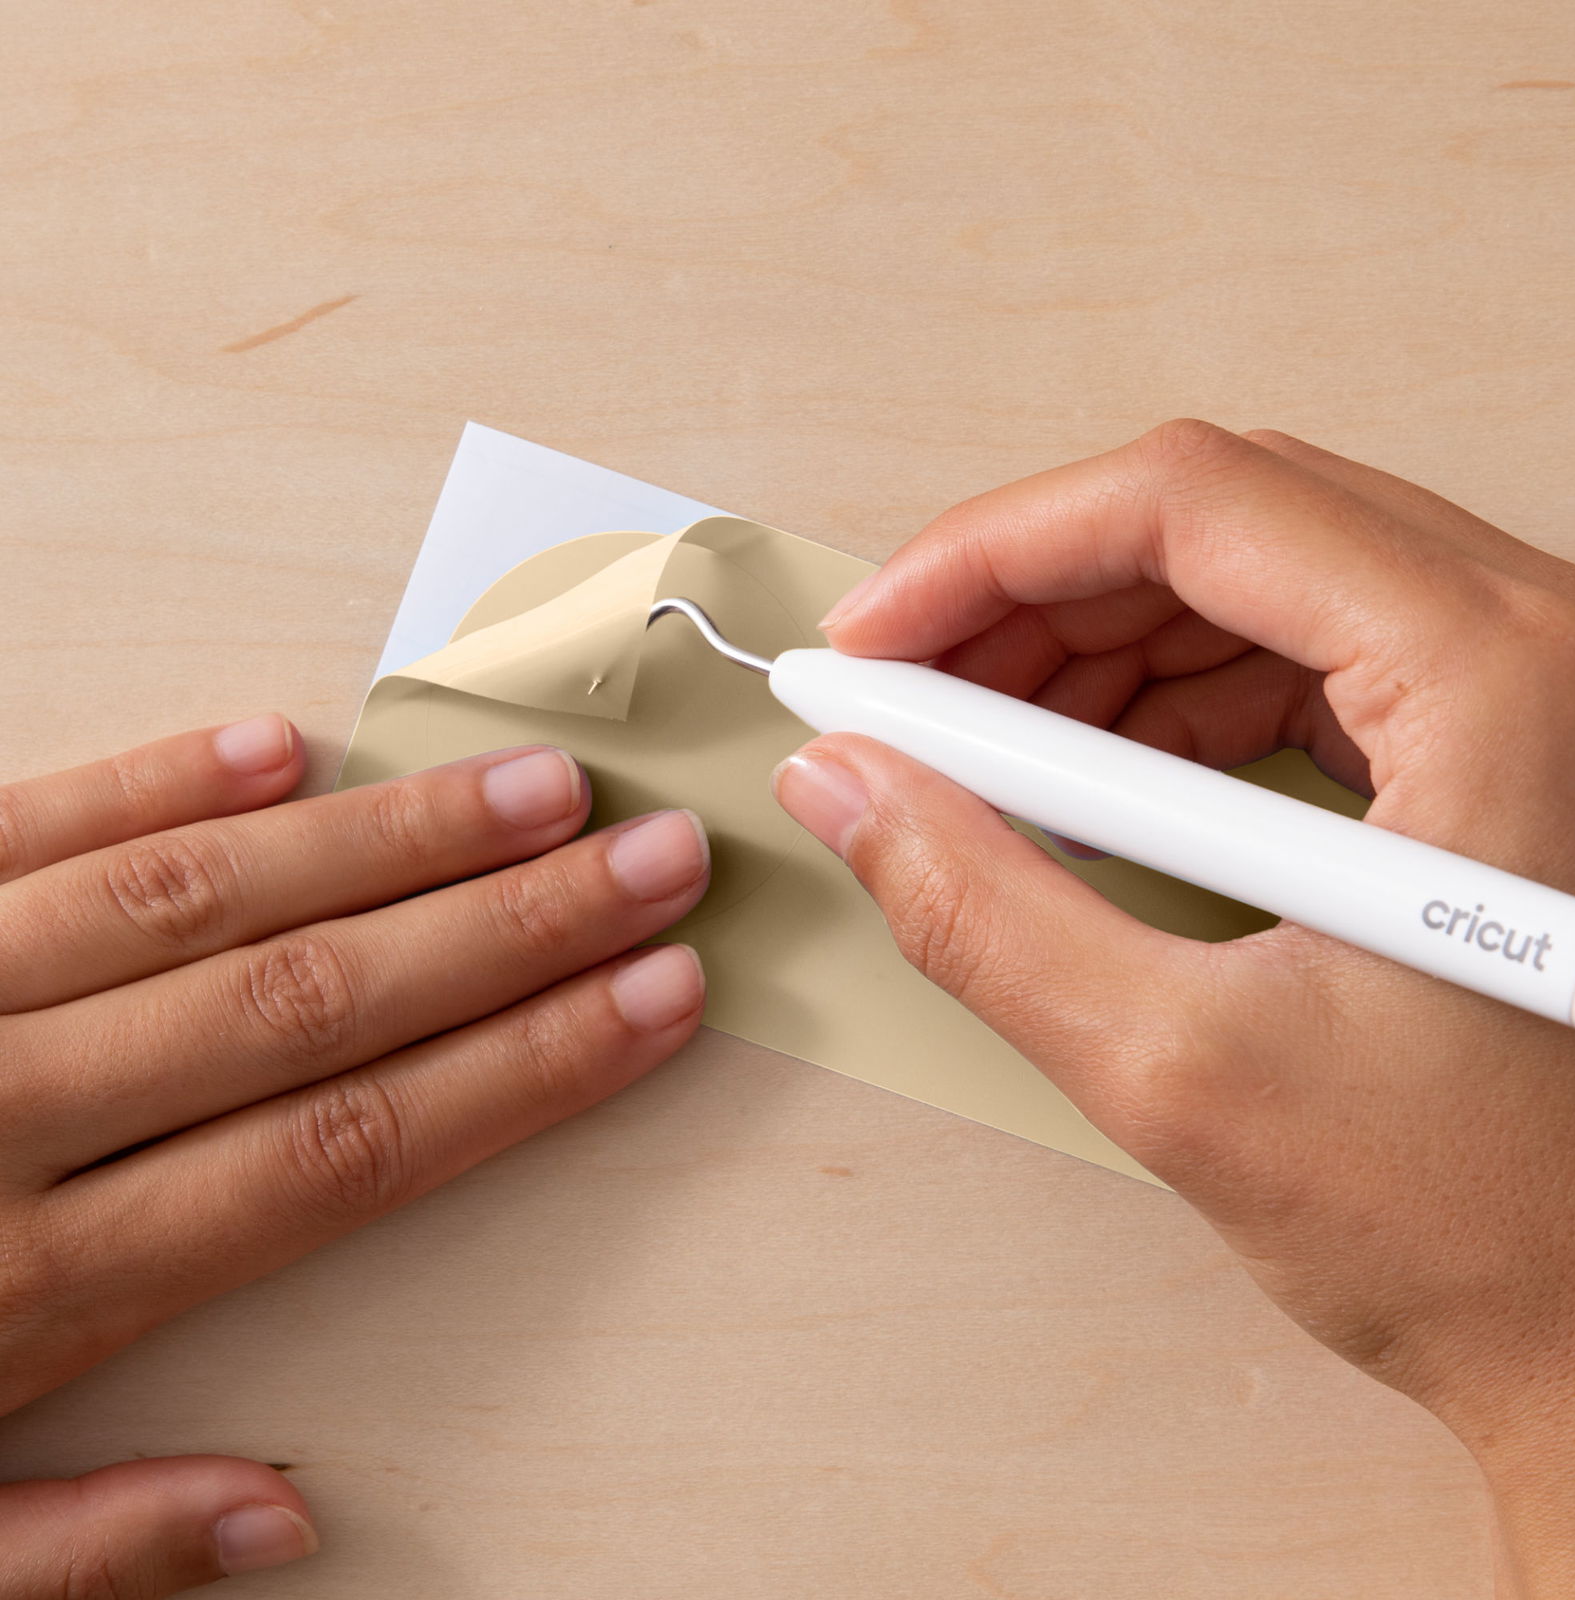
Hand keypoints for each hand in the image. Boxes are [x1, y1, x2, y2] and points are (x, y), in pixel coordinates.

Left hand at [0, 722, 708, 1595]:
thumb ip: (82, 1547)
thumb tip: (297, 1508)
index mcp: (32, 1295)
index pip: (351, 1150)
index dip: (527, 1068)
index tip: (655, 1002)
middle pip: (315, 1002)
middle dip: (513, 928)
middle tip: (653, 859)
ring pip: (199, 898)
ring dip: (383, 839)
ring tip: (531, 791)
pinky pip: (16, 830)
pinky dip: (150, 781)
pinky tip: (278, 745)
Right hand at [773, 420, 1574, 1597]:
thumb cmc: (1499, 1234)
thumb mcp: (1185, 1075)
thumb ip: (982, 912)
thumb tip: (849, 786)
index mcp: (1497, 678)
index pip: (1189, 503)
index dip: (992, 553)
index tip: (878, 636)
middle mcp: (1532, 646)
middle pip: (1214, 524)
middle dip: (1026, 602)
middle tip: (904, 696)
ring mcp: (1522, 692)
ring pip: (1244, 583)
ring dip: (1085, 654)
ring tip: (977, 756)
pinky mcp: (1487, 752)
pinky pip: (1290, 662)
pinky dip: (1161, 706)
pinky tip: (1088, 790)